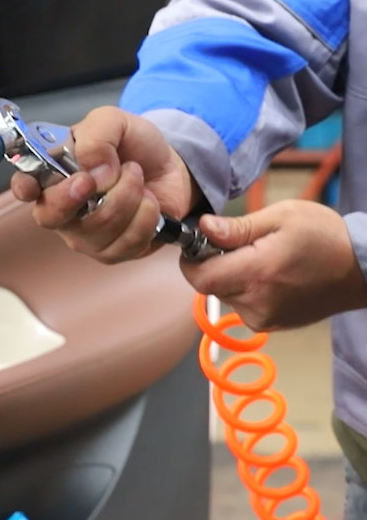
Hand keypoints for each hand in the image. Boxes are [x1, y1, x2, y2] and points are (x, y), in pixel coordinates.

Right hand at [10, 106, 200, 263]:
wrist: (171, 167)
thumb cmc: (133, 146)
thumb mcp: (114, 122)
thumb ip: (97, 135)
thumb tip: (95, 170)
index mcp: (53, 174)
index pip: (24, 186)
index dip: (25, 187)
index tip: (37, 184)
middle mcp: (63, 209)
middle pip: (52, 216)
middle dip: (79, 195)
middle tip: (104, 175)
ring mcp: (86, 234)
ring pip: (99, 225)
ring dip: (129, 193)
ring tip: (136, 176)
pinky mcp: (114, 251)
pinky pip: (128, 241)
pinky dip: (146, 215)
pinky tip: (147, 202)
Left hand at [181, 200, 366, 330]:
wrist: (361, 269)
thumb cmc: (323, 235)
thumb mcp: (280, 217)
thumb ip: (237, 228)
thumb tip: (203, 227)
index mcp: (257, 274)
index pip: (200, 277)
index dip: (191, 260)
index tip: (200, 242)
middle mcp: (256, 303)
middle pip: (209, 284)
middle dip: (213, 262)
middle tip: (238, 243)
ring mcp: (263, 318)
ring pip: (224, 293)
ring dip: (229, 275)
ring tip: (259, 257)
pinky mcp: (269, 324)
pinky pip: (240, 303)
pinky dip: (243, 287)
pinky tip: (266, 273)